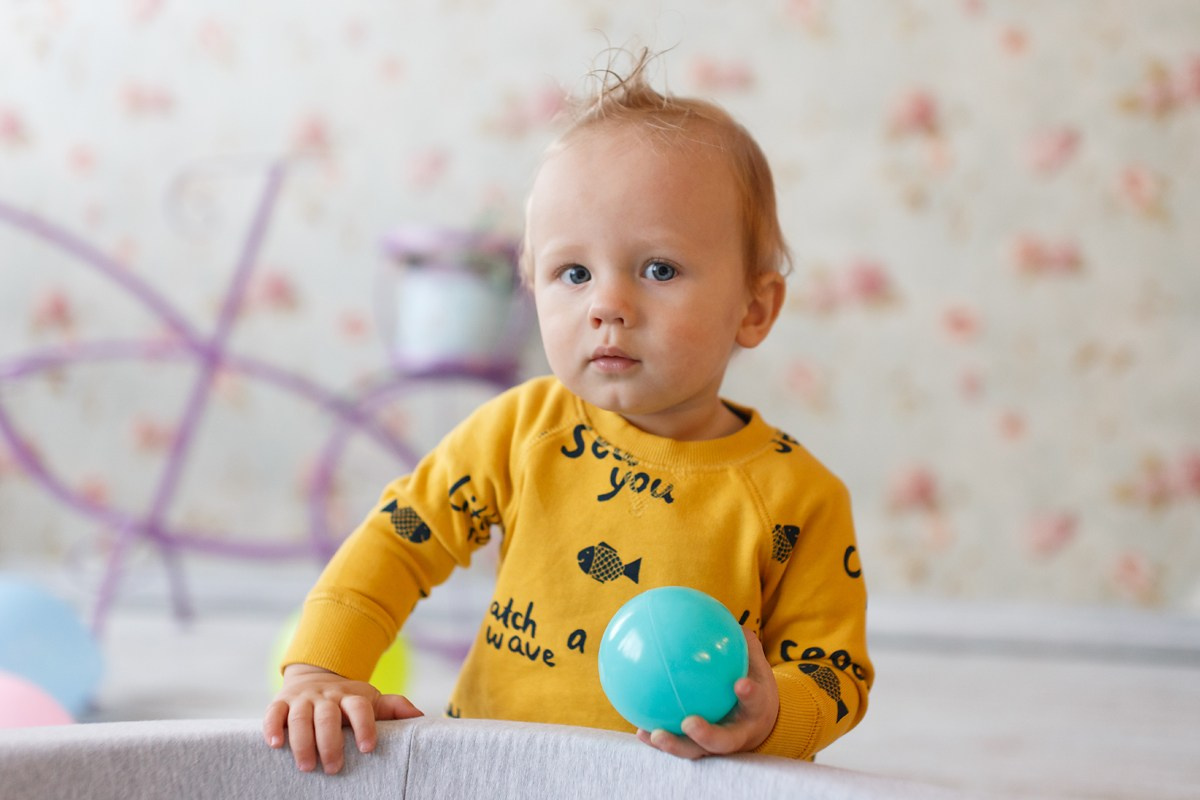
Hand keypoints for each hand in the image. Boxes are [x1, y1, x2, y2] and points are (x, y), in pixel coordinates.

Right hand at [263, 663, 422, 773]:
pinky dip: (272, 727)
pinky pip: (274, 713)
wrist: (315, 677)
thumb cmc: (348, 700)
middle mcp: (326, 697)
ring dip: (303, 742)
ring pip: (300, 717)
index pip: (360, 708)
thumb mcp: (371, 700)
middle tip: (333, 767)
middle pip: (327, 716)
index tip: (368, 748)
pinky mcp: (281, 703)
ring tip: (307, 767)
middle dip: (330, 743)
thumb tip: (420, 716)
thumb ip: (394, 708)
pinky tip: (274, 744)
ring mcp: (303, 699)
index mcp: (351, 697)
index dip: (365, 726)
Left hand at [635, 628, 778, 759]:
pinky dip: (658, 741)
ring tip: (654, 734)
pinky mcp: (699, 749)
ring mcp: (718, 745)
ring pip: (697, 751)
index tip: (740, 683)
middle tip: (689, 723)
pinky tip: (639, 730)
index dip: (750, 694)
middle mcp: (738, 733)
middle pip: (724, 741)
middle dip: (707, 735)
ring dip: (675, 746)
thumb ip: (738, 640)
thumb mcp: (753, 661)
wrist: (758, 719)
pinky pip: (679, 746)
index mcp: (756, 709)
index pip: (756, 700)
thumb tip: (714, 610)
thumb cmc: (750, 679)